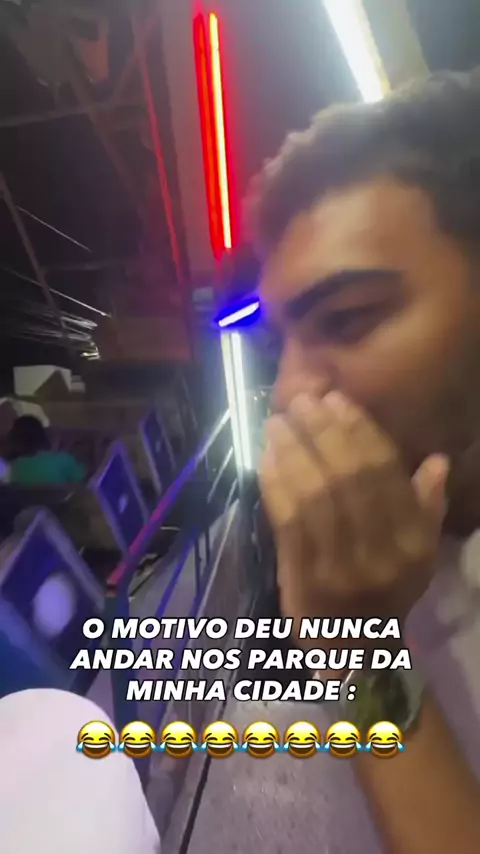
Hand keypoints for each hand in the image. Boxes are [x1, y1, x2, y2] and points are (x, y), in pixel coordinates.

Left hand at [259, 392, 448, 639]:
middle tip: (301, 402)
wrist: (355, 651)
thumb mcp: (419, 554)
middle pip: (348, 478)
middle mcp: (380, 553)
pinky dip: (275, 485)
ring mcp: (340, 569)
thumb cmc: (387, 592)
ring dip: (293, 452)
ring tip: (277, 422)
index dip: (359, 432)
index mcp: (413, 541)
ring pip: (315, 496)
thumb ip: (427, 507)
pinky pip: (288, 523)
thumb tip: (437, 460)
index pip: (385, 474)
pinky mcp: (303, 580)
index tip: (336, 401)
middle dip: (322, 433)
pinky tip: (266, 459)